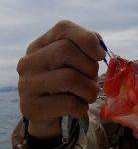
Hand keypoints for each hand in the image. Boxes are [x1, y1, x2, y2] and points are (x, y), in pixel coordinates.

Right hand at [16, 20, 105, 138]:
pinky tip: (79, 109)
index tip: (100, 55)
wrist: (53, 119)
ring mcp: (27, 85)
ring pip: (69, 78)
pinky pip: (69, 103)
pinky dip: (82, 107)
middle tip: (92, 79)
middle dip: (89, 66)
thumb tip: (99, 46)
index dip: (87, 38)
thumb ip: (88, 50)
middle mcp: (29, 62)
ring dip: (89, 89)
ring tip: (89, 95)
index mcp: (40, 46)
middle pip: (65, 50)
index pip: (63, 28)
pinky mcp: (32, 108)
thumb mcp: (78, 65)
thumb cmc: (70, 87)